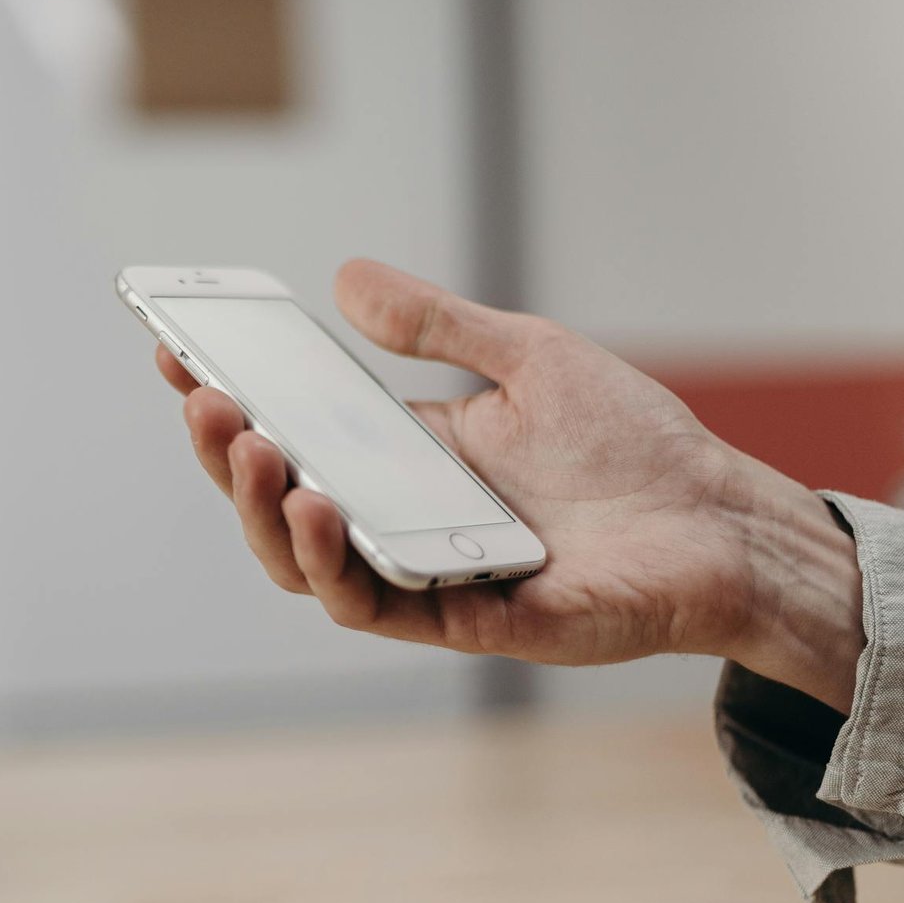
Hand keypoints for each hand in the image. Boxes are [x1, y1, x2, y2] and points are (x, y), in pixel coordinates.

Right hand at [158, 260, 863, 711]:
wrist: (723, 520)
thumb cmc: (633, 446)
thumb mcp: (528, 358)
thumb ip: (436, 328)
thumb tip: (345, 279)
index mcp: (406, 467)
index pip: (296, 441)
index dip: (234, 406)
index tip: (180, 355)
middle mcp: (404, 527)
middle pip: (283, 511)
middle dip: (232, 461)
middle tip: (207, 402)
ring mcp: (433, 579)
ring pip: (314, 570)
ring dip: (268, 516)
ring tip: (255, 451)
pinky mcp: (475, 623)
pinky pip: (387, 606)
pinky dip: (343, 565)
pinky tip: (324, 508)